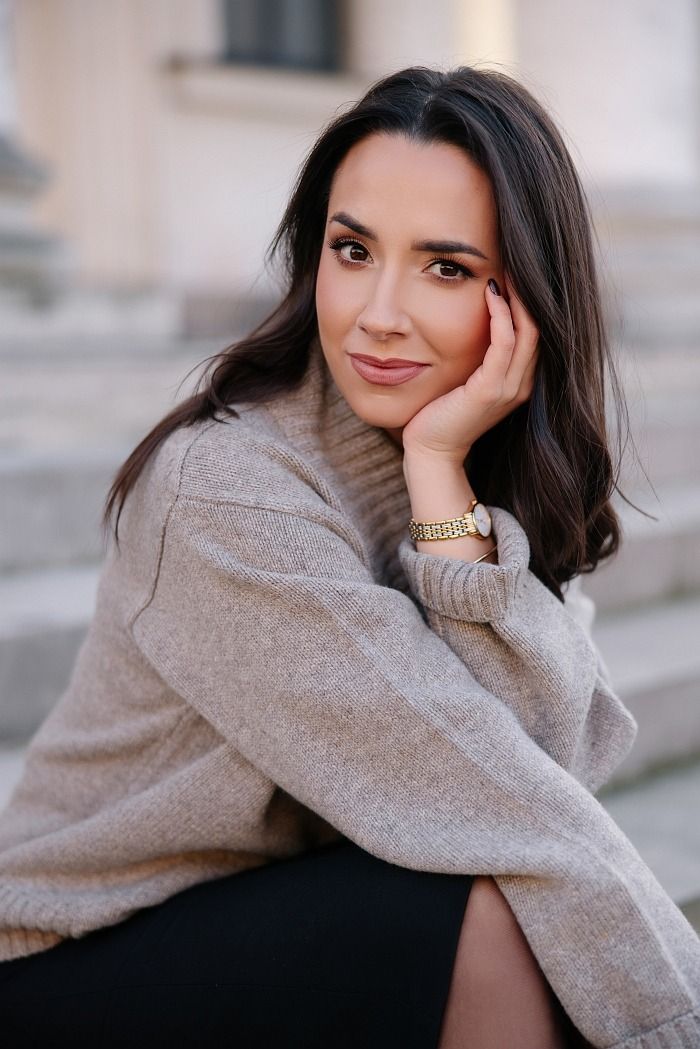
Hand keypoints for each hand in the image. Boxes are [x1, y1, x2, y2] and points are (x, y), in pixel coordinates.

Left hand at [401, 276, 538, 462]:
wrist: (431, 450)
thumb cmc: (441, 413)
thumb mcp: (467, 380)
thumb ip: (479, 357)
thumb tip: (477, 321)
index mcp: (519, 382)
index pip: (535, 333)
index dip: (529, 302)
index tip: (516, 271)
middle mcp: (521, 385)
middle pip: (539, 329)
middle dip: (530, 295)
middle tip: (517, 261)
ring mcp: (509, 389)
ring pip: (527, 333)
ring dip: (518, 299)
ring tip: (507, 271)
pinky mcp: (490, 391)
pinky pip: (504, 345)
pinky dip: (500, 316)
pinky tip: (491, 294)